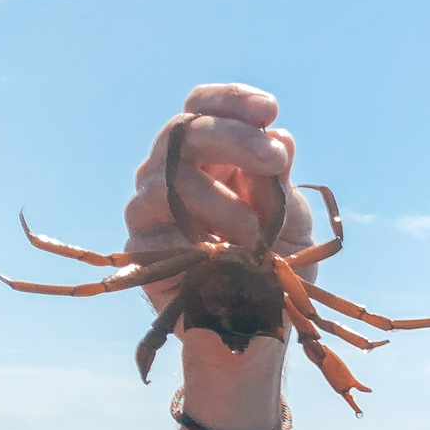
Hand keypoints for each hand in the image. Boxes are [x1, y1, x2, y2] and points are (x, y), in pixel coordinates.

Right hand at [123, 83, 317, 314]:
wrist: (256, 329)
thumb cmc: (275, 268)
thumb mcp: (291, 222)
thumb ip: (281, 182)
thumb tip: (281, 135)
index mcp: (209, 156)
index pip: (204, 108)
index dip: (231, 100)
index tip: (268, 109)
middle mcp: (171, 172)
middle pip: (184, 131)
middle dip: (233, 137)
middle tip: (273, 158)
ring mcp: (150, 206)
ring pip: (168, 175)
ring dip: (219, 197)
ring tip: (256, 232)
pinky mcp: (139, 244)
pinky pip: (156, 224)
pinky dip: (196, 234)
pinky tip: (225, 255)